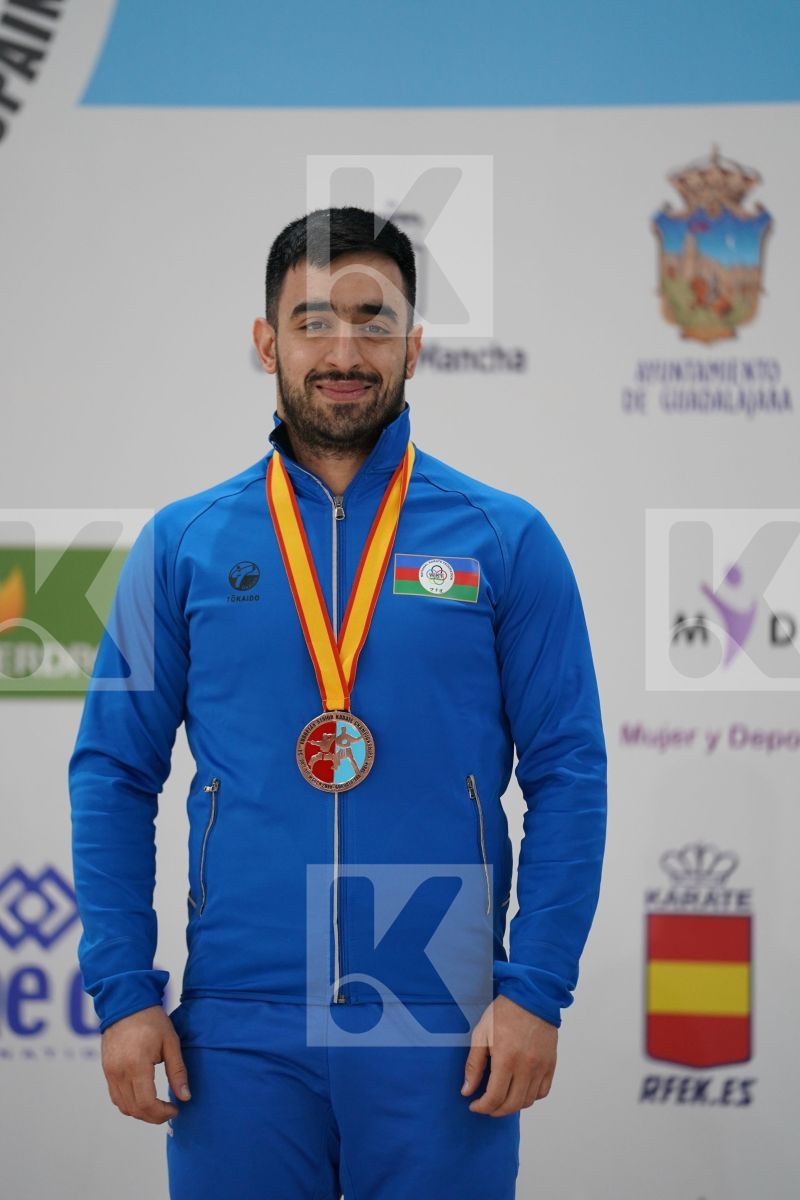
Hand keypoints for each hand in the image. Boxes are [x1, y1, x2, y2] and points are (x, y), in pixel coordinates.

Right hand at [101, 1005, 189, 1123]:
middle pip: (134, 1109)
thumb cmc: (152, 1020)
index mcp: (136, 1065)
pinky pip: (116, 1097)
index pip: (146, 1103)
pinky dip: (129, 1103)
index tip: (175, 1109)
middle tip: (169, 1110)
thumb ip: (178, 1072)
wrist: (126, 1003)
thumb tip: (185, 1097)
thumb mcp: (171, 1043)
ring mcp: (110, 1073)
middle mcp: (119, 1072)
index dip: (162, 1113)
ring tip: (158, 1105)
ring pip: (123, 1107)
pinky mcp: (106, 1071)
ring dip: (141, 1112)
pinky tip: (144, 1097)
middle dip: (153, 1116)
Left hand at [461, 995, 556, 1116]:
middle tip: (486, 1106)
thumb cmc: (504, 1012)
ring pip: (528, 1101)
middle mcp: (526, 1067)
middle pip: (512, 1104)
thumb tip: (467, 1090)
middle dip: (495, 1110)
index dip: (482, 1107)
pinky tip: (519, 1090)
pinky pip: (542, 1092)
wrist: (532, 997)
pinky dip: (530, 1097)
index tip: (474, 1105)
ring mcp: (541, 1067)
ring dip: (512, 1105)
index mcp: (506, 1059)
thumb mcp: (481, 1034)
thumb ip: (474, 1065)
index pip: (495, 1097)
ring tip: (501, 1098)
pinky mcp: (551, 1064)